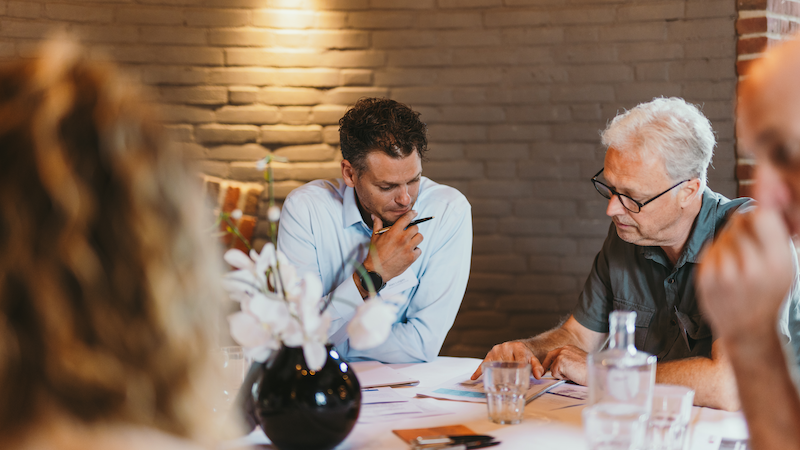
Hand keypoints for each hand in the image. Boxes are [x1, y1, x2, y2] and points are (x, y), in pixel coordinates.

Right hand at [363, 211, 423, 281]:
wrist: (377, 271)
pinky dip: (416, 250)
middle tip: (408, 232)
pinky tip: (409, 251)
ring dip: (416, 238)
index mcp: (394, 232)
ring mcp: (408, 249)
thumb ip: (377, 224)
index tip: (414, 213)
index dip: (412, 214)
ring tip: (410, 241)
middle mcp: (402, 239)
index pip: (407, 218)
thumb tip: (374, 216)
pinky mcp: (411, 258)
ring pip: (420, 237)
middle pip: (416, 228)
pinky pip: (419, 250)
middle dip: (412, 229)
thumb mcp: (375, 237)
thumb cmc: (375, 254)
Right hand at [470, 341, 543, 379]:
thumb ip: (537, 368)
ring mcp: (497, 350)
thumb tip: (538, 375)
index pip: (519, 359)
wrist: (518, 347)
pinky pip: (484, 363)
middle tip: (509, 385)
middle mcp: (506, 347)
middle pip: (507, 363)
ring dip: (495, 375)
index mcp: (518, 347)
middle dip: (508, 374)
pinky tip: (474, 378)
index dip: (520, 369)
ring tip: (497, 385)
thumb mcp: (533, 360)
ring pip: (495, 364)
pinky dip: (479, 371)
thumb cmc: (525, 356)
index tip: (519, 378)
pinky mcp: (490, 354)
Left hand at [541, 345, 587, 385]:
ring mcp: (561, 354)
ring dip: (561, 374)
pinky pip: (555, 373)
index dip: (550, 360)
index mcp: (570, 347)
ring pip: (553, 367)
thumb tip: (560, 367)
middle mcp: (565, 348)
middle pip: (550, 356)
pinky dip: (562, 377)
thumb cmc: (589, 370)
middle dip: (546, 365)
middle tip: (544, 373)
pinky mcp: (560, 362)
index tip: (546, 366)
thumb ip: (568, 360)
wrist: (595, 373)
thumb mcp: (578, 361)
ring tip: (572, 374)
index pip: (555, 352)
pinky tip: (571, 375)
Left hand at [697, 209, 794, 341]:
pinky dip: (718, 253)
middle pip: (740, 222)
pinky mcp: (706, 278)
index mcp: (777, 262)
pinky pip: (711, 248)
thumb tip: (768, 189)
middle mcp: (751, 268)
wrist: (748, 328)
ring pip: (724, 234)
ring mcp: (725, 274)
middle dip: (745, 225)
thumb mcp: (786, 264)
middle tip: (751, 244)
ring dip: (731, 239)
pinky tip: (727, 270)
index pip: (761, 216)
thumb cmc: (770, 291)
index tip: (758, 212)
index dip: (758, 210)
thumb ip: (777, 231)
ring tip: (740, 261)